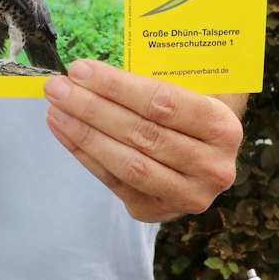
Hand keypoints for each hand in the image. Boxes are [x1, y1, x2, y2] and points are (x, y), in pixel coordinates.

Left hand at [42, 60, 242, 221]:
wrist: (206, 158)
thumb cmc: (190, 113)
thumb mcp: (191, 91)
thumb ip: (158, 78)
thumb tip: (93, 68)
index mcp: (223, 127)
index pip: (164, 103)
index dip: (118, 87)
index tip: (80, 69)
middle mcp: (211, 166)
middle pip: (142, 133)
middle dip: (93, 107)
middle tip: (58, 87)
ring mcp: (186, 195)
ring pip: (126, 162)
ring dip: (84, 132)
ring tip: (55, 108)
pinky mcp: (156, 211)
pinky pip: (113, 180)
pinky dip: (84, 153)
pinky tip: (63, 129)